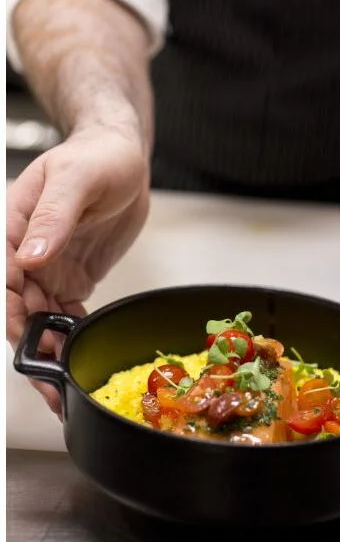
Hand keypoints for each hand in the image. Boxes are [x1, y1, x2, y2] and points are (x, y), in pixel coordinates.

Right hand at [7, 127, 149, 414]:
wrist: (124, 156)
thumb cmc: (97, 156)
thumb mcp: (76, 178)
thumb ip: (52, 217)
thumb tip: (29, 257)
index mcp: (13, 228)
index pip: (2, 277)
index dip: (11, 311)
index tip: (24, 339)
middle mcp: (25, 253)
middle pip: (18, 307)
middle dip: (29, 345)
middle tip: (49, 381)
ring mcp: (48, 268)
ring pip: (39, 318)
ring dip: (48, 350)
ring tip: (63, 384)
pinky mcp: (71, 276)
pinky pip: (64, 314)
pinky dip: (70, 337)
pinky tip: (78, 357)